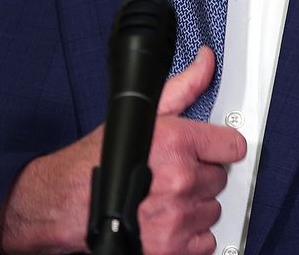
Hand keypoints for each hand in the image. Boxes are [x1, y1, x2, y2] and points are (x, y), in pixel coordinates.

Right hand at [0, 48, 246, 254]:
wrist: (66, 205)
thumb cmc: (97, 162)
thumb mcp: (142, 116)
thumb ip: (183, 88)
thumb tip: (206, 62)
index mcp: (177, 142)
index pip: (232, 146)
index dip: (220, 147)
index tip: (210, 152)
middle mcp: (180, 180)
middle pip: (220, 179)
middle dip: (199, 176)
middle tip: (173, 176)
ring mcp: (177, 217)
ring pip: (212, 209)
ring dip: (194, 206)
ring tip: (166, 199)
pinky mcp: (171, 248)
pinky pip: (205, 241)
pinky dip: (191, 236)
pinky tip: (169, 223)